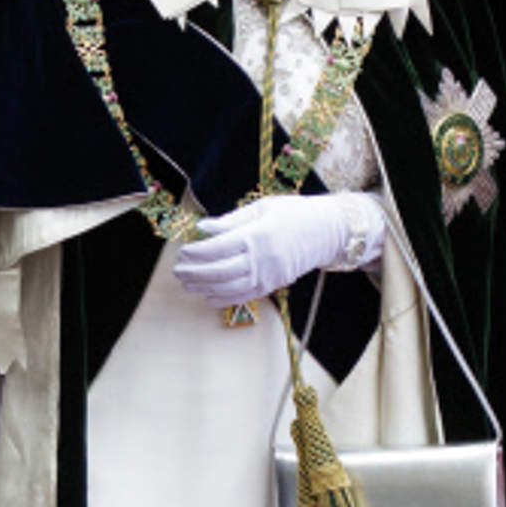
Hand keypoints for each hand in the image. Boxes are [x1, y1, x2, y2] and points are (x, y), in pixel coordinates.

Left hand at [174, 191, 384, 308]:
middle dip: (194, 272)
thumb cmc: (294, 213)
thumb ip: (230, 220)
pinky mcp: (273, 286)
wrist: (328, 231)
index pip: (218, 248)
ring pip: (229, 288)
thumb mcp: (261, 207)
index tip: (182, 251)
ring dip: (204, 288)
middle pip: (219, 271)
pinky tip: (207, 296)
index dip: (196, 252)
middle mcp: (262, 259)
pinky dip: (223, 299)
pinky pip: (243, 297)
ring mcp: (268, 276)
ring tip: (187, 284)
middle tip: (177, 270)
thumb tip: (203, 228)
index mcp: (257, 235)